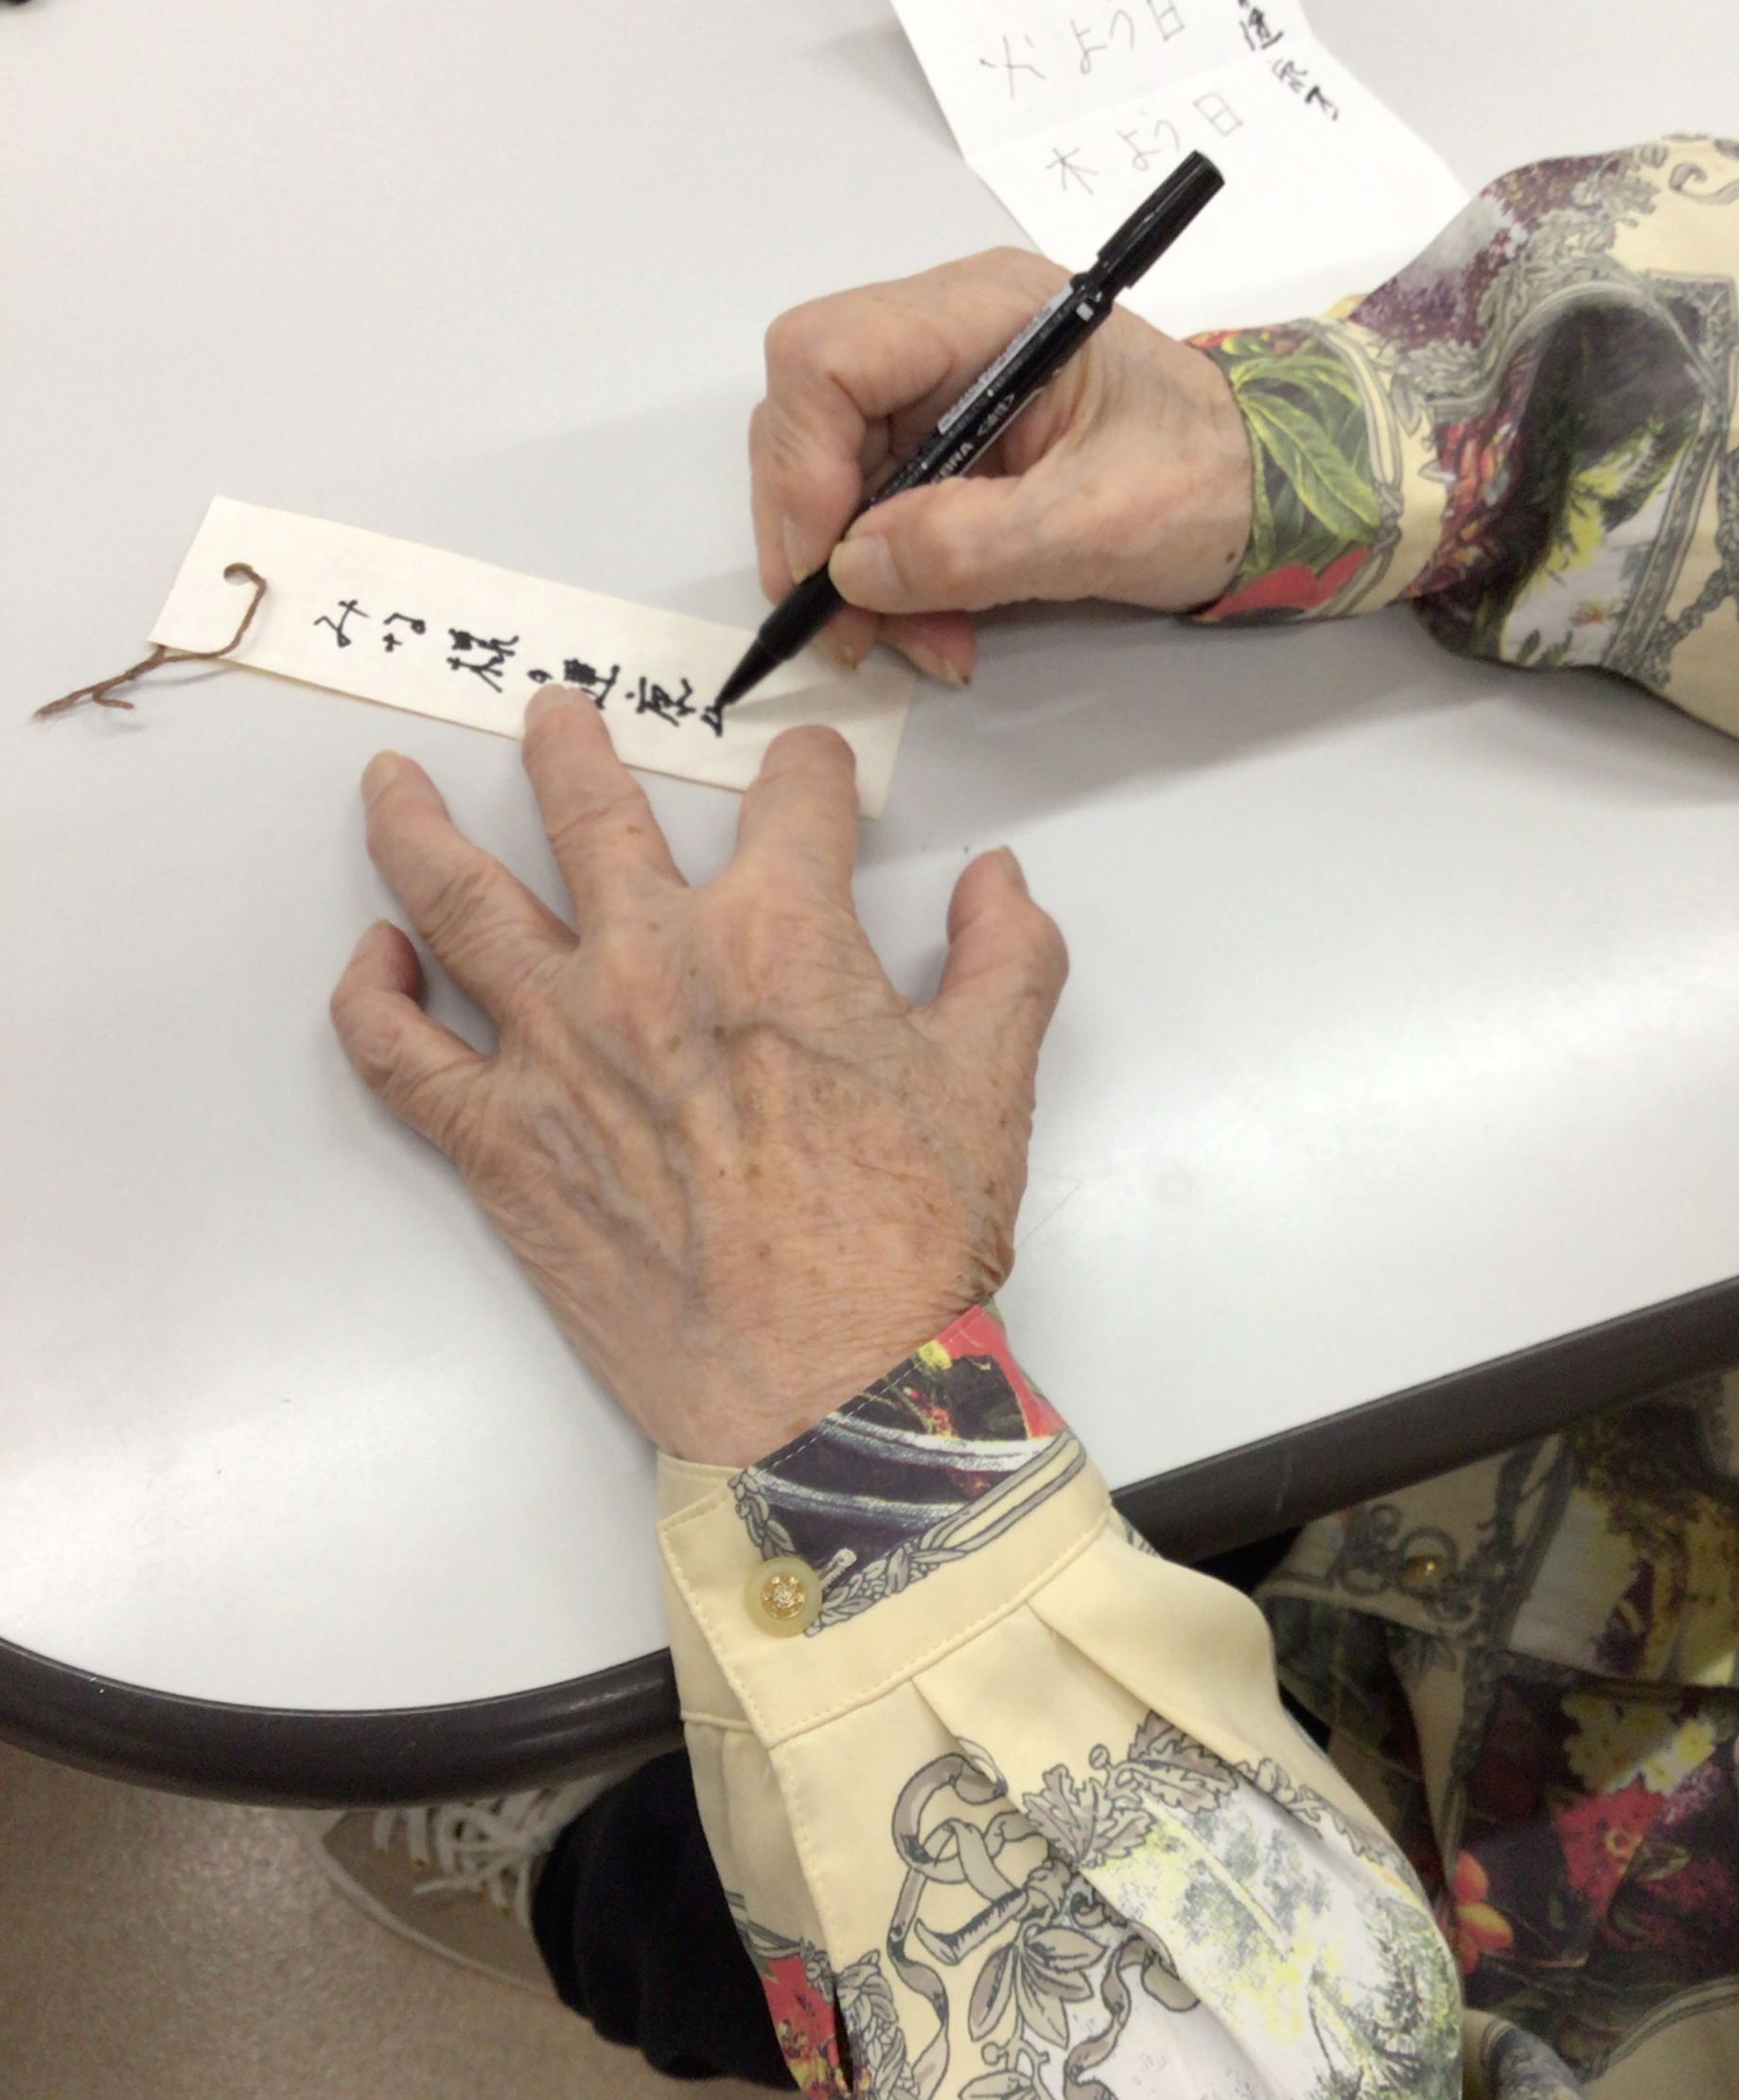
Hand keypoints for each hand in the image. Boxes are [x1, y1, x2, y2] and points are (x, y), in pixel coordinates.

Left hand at [330, 690, 1067, 1464]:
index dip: (812, 771)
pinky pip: (400, 1055)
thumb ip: (1006, 958)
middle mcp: (649, 964)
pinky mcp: (500, 1141)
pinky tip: (371, 961)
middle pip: (588, 810)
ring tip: (390, 782)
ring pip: (457, 900)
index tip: (812, 773)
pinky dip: (370, 999)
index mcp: (777, 934)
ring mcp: (557, 1049)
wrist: (826, 1386)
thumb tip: (999, 881)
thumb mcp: (994, 1081)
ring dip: (416, 827)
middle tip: (550, 713)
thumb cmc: (907, 1242)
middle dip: (569, 745)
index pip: (792, 797)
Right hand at [751, 245, 1252, 685]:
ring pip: (831, 477)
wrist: (1269, 494)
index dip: (802, 467)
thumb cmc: (1213, 480)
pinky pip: (874, 513)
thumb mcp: (1100, 523)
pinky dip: (890, 584)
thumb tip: (853, 571)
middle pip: (808, 417)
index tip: (829, 569)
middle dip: (818, 536)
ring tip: (920, 643)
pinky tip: (937, 627)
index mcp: (986, 313)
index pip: (826, 355)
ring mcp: (940, 391)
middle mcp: (945, 334)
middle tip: (853, 633)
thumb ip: (973, 546)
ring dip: (856, 577)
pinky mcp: (945, 447)